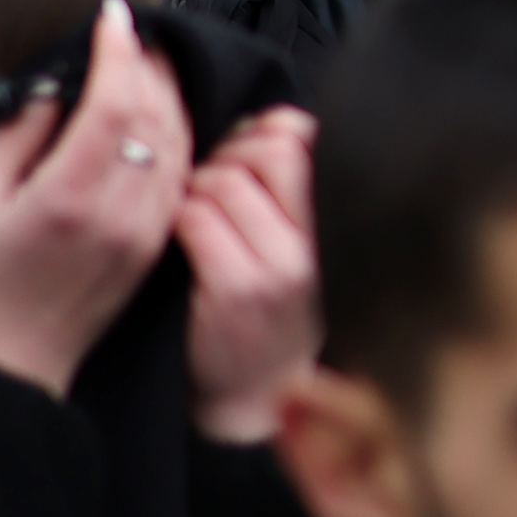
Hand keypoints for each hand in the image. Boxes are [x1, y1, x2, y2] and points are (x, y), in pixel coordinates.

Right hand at [0, 0, 193, 400]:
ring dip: (168, 94)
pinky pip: (180, 173)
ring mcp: (147, 229)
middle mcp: (121, 210)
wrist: (10, 363)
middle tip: (133, 29)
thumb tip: (54, 89)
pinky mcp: (157, 243)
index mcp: (69, 196)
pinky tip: (160, 113)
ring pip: (177, 142)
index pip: (113, 103)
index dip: (118, 50)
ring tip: (148, 60)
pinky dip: (175, 133)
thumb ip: (14, 137)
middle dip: (147, 64)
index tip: (113, 12)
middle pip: (154, 116)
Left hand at [177, 106, 319, 444]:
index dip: (262, 131)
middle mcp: (320, 242)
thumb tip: (268, 120)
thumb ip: (294, 189)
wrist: (257, 397)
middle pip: (265, 151)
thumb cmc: (274, 311)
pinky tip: (178, 240)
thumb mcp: (304, 248)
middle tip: (209, 180)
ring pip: (222, 181)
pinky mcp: (235, 291)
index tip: (243, 149)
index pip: (302, 138)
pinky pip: (194, 219)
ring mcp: (281, 269)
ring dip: (193, 188)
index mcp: (339, 224)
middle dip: (225, 154)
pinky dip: (176, 219)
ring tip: (192, 212)